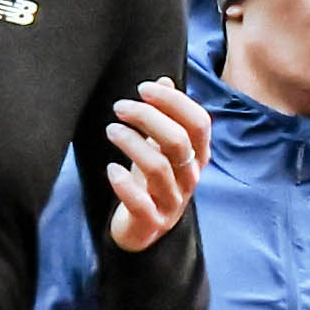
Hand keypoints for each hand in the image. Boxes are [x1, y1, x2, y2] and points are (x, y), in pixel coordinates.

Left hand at [104, 81, 213, 251]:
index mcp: (197, 157)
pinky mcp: (152, 222)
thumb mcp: (160, 147)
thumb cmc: (151, 182)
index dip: (173, 101)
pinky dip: (124, 184)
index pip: (198, 123)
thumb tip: (164, 80)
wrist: (142, 229)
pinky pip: (140, 203)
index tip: (143, 89)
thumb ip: (166, 115)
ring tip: (111, 129)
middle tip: (120, 107)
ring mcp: (172, 202)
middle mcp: (190, 178)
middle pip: (178, 141)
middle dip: (147, 117)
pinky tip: (112, 169)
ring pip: (158, 168)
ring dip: (131, 143)